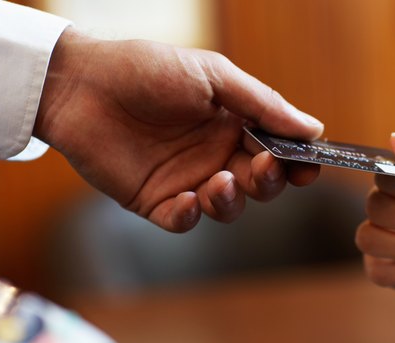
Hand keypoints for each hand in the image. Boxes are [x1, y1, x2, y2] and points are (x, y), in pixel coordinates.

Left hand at [34, 29, 322, 231]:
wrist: (81, 85)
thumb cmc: (147, 69)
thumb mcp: (212, 75)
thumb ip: (261, 103)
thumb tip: (314, 128)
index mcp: (234, 123)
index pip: (278, 150)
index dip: (298, 161)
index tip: (309, 166)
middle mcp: (215, 154)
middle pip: (259, 183)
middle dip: (269, 181)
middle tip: (264, 167)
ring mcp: (186, 179)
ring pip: (226, 206)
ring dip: (231, 200)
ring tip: (218, 181)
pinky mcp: (154, 201)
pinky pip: (182, 221)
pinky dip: (190, 216)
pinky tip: (187, 199)